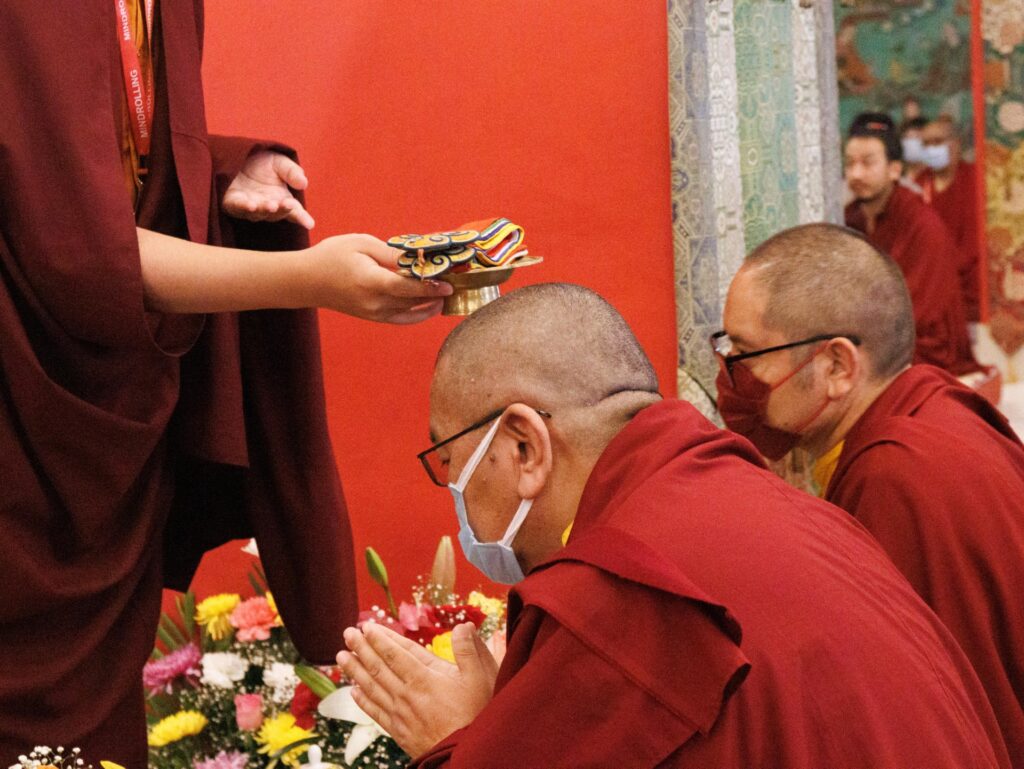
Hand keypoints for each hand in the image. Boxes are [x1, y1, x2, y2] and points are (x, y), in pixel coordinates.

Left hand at [223, 150, 314, 229]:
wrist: (235, 153)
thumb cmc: (261, 162)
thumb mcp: (280, 163)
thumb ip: (292, 172)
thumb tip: (303, 184)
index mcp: (282, 200)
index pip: (294, 212)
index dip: (302, 218)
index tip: (309, 224)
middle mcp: (266, 206)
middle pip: (276, 214)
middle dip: (282, 211)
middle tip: (288, 205)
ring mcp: (249, 206)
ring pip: (258, 214)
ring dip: (265, 210)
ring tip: (271, 205)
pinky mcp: (231, 203)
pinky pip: (238, 208)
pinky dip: (245, 207)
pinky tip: (252, 205)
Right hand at [309, 234, 451, 323]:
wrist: (307, 281)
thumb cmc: (332, 256)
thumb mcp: (362, 244)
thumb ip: (391, 254)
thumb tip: (417, 258)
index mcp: (371, 281)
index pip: (408, 287)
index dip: (431, 286)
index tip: (450, 282)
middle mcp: (375, 302)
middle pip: (414, 299)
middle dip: (437, 291)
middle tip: (457, 278)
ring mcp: (375, 313)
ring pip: (411, 310)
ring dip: (432, 302)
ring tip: (450, 290)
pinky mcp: (374, 317)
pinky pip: (403, 320)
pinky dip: (420, 315)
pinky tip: (433, 305)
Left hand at [337, 622, 498, 756]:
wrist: (466, 755)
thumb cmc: (475, 716)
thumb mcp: (480, 679)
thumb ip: (469, 651)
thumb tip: (462, 625)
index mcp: (425, 678)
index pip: (396, 653)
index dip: (380, 638)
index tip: (367, 626)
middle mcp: (407, 694)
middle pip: (379, 667)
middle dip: (362, 648)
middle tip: (348, 633)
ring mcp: (400, 713)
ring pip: (372, 687)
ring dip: (355, 670)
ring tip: (341, 656)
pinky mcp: (398, 731)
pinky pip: (375, 712)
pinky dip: (362, 700)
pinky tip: (353, 691)